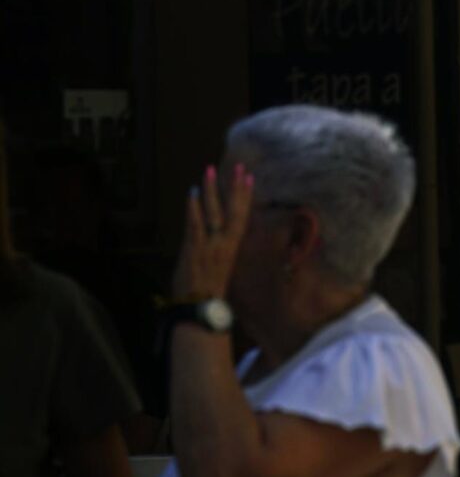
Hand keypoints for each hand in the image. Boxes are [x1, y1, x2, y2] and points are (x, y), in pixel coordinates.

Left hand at [170, 163, 253, 299]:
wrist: (199, 309)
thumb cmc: (210, 292)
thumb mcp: (221, 267)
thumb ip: (219, 248)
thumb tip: (216, 233)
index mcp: (233, 248)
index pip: (242, 217)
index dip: (246, 197)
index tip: (249, 178)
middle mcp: (224, 244)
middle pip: (232, 211)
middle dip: (235, 188)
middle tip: (239, 167)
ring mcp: (209, 245)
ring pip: (213, 213)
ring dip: (212, 190)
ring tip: (210, 170)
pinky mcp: (193, 249)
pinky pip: (194, 224)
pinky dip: (194, 207)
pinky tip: (193, 192)